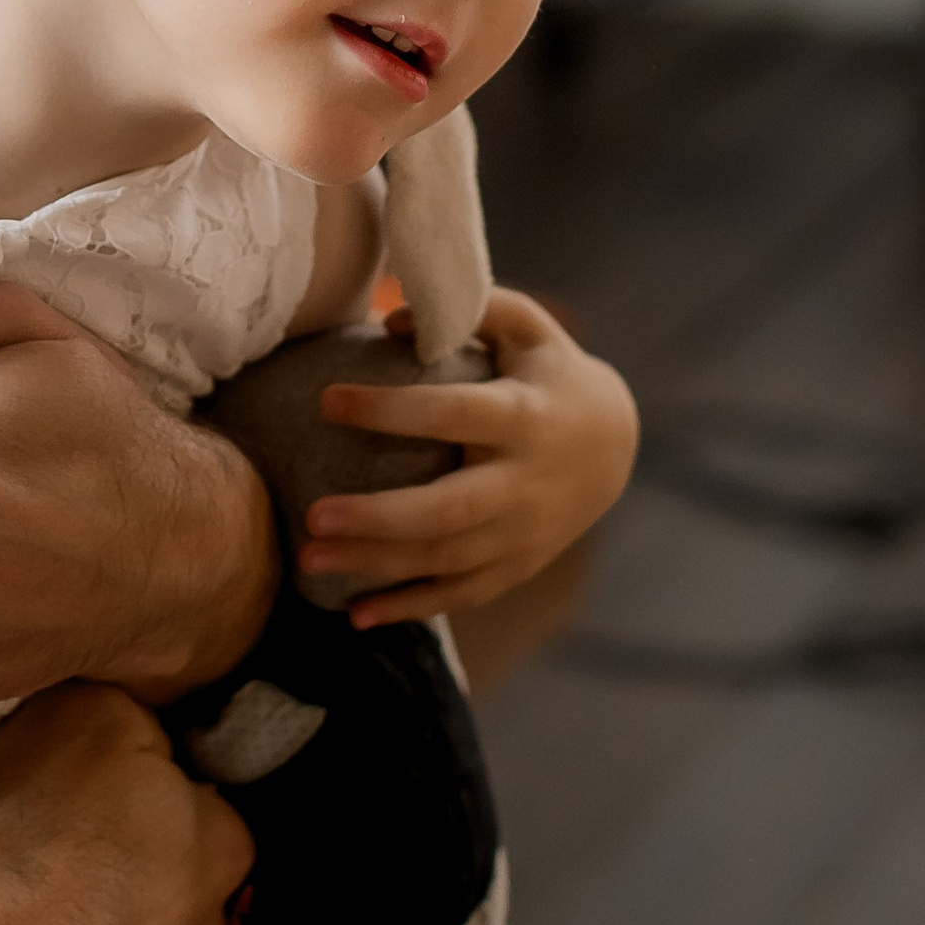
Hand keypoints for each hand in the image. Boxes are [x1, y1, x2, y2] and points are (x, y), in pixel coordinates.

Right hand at [0, 685, 254, 924]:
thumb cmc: (38, 831)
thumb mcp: (94, 715)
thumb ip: (133, 721)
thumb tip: (136, 739)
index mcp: (223, 851)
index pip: (203, 804)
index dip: (151, 786)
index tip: (94, 782)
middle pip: (168, 884)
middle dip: (123, 865)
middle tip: (50, 839)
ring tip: (12, 905)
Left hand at [302, 287, 637, 627]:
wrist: (616, 445)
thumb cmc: (550, 373)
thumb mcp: (526, 327)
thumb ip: (470, 310)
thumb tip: (388, 320)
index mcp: (524, 416)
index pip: (451, 413)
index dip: (390, 409)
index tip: (327, 401)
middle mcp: (525, 482)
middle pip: (448, 510)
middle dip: (378, 518)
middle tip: (311, 517)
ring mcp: (525, 532)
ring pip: (448, 560)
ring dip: (378, 566)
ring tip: (309, 562)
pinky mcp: (520, 564)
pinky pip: (463, 593)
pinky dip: (412, 607)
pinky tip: (357, 615)